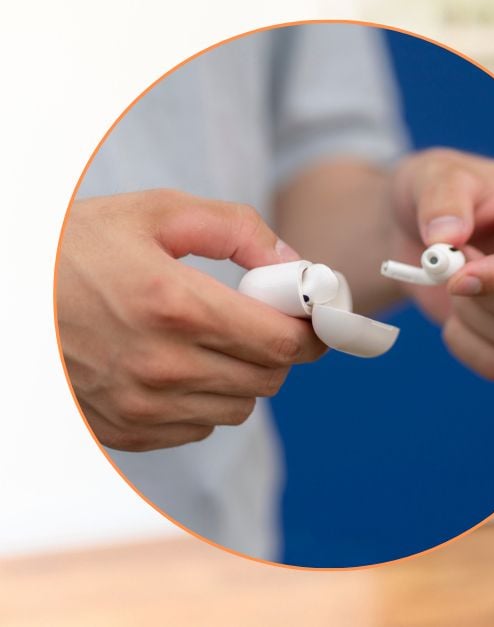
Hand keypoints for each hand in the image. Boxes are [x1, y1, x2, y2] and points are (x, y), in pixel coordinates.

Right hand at [56, 189, 326, 450]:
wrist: (11, 295)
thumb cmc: (83, 245)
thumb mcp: (159, 212)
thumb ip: (238, 230)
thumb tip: (294, 266)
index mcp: (174, 305)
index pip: (281, 342)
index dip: (312, 331)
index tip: (314, 316)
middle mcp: (159, 365)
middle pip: (269, 378)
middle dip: (280, 348)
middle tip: (265, 320)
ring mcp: (139, 405)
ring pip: (239, 407)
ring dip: (245, 376)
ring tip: (217, 339)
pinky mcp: (123, 430)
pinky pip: (200, 427)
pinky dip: (207, 399)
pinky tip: (182, 364)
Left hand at [391, 148, 493, 379]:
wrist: (420, 229)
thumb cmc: (439, 194)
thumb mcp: (434, 176)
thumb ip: (441, 199)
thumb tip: (446, 237)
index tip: (457, 278)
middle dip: (488, 300)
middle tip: (448, 276)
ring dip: (473, 321)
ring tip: (449, 286)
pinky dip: (468, 348)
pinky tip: (453, 319)